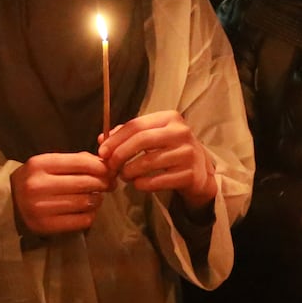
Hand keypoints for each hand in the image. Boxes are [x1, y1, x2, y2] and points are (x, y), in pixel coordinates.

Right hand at [11, 152, 111, 235]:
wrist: (8, 204)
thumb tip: (105, 165)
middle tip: (109, 184)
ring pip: (85, 202)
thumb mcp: (48, 164)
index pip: (80, 163)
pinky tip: (87, 210)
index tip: (109, 171)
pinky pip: (81, 220)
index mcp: (40, 164)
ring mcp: (42, 207)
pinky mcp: (46, 226)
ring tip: (96, 197)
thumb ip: (75, 161)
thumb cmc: (35, 180)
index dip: (100, 167)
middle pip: (85, 183)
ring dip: (97, 199)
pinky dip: (90, 215)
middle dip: (103, 183)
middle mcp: (39, 185)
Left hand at [97, 110, 216, 209]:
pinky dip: (143, 184)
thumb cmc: (170, 150)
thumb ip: (128, 135)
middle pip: (142, 141)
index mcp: (170, 118)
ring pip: (149, 162)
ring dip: (130, 171)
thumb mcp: (153, 137)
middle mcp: (181, 132)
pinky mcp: (189, 174)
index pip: (136, 125)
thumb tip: (102, 140)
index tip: (102, 152)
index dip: (116, 139)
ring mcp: (187, 153)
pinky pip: (159, 180)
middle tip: (110, 166)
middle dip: (120, 155)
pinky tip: (137, 184)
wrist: (199, 171)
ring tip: (124, 176)